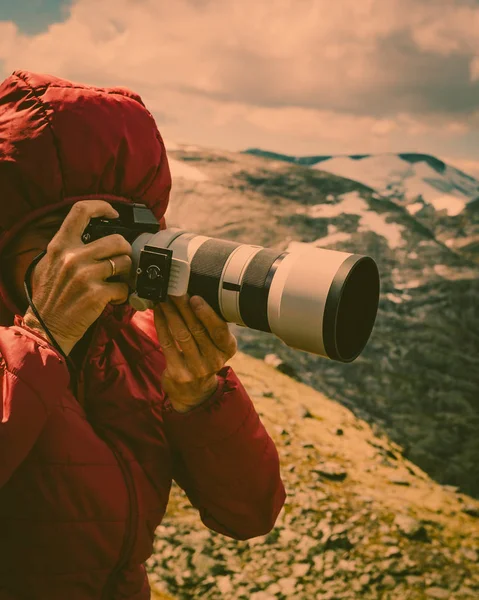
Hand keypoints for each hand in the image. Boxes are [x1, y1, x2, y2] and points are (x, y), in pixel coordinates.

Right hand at [23, 200, 132, 355]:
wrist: (46, 328)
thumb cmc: (50, 297)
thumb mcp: (50, 264)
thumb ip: (68, 247)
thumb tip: (93, 235)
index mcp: (59, 246)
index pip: (81, 211)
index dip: (102, 206)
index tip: (113, 213)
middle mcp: (73, 257)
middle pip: (117, 239)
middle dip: (124, 251)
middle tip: (120, 263)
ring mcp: (86, 275)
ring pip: (125, 262)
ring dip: (125, 274)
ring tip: (115, 282)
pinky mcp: (97, 294)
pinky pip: (124, 287)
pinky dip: (123, 295)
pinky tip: (112, 299)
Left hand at [153, 294, 237, 412]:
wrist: (195, 393)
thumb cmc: (205, 358)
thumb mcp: (217, 345)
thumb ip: (211, 325)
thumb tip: (194, 294)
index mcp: (228, 349)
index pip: (219, 330)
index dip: (206, 313)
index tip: (194, 297)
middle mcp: (215, 360)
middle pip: (197, 329)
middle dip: (183, 307)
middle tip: (174, 291)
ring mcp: (196, 369)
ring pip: (181, 335)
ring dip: (170, 314)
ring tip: (164, 299)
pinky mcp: (179, 373)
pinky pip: (168, 344)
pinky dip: (161, 325)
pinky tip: (158, 313)